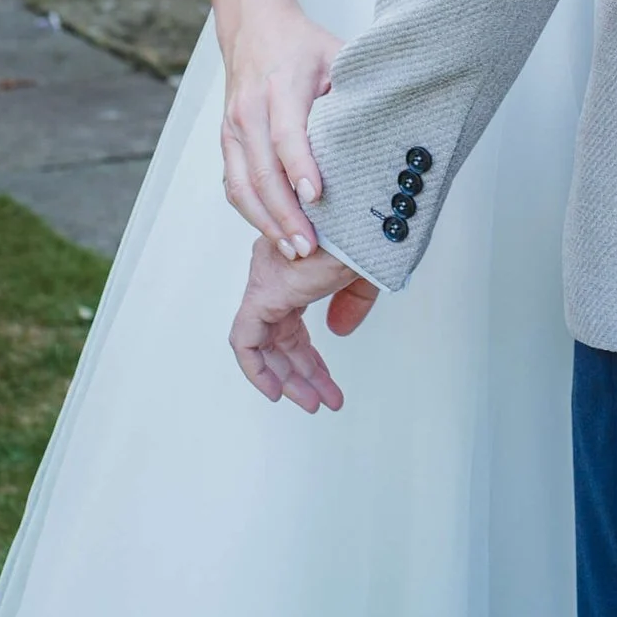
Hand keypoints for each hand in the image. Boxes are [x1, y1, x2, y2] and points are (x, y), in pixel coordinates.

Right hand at [218, 3, 340, 258]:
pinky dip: (251, 212)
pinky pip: (233, 183)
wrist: (253, 26)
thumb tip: (393, 126)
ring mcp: (233, 128)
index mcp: (280, 87)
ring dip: (266, 221)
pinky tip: (272, 230)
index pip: (287, 134)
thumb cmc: (300, 44)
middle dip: (285, 213)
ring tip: (292, 248)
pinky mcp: (226, 141)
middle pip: (263, 170)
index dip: (301, 168)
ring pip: (242, 184)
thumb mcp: (338, 55)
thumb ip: (358, 89)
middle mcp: (250, 110)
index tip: (317, 197)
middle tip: (309, 246)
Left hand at [230, 235, 379, 410]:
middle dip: (302, 374)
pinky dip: (257, 369)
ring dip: (289, 378)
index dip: (308, 357)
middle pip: (280, 338)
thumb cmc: (369, 229)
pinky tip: (278, 391)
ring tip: (315, 403)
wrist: (371, 214)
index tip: (325, 381)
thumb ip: (350, 304)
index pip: (291, 323)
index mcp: (294, 265)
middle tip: (323, 399)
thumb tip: (338, 331)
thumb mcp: (361, 276)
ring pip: (263, 344)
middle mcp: (275, 273)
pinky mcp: (264, 291)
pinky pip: (245, 341)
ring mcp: (267, 281)